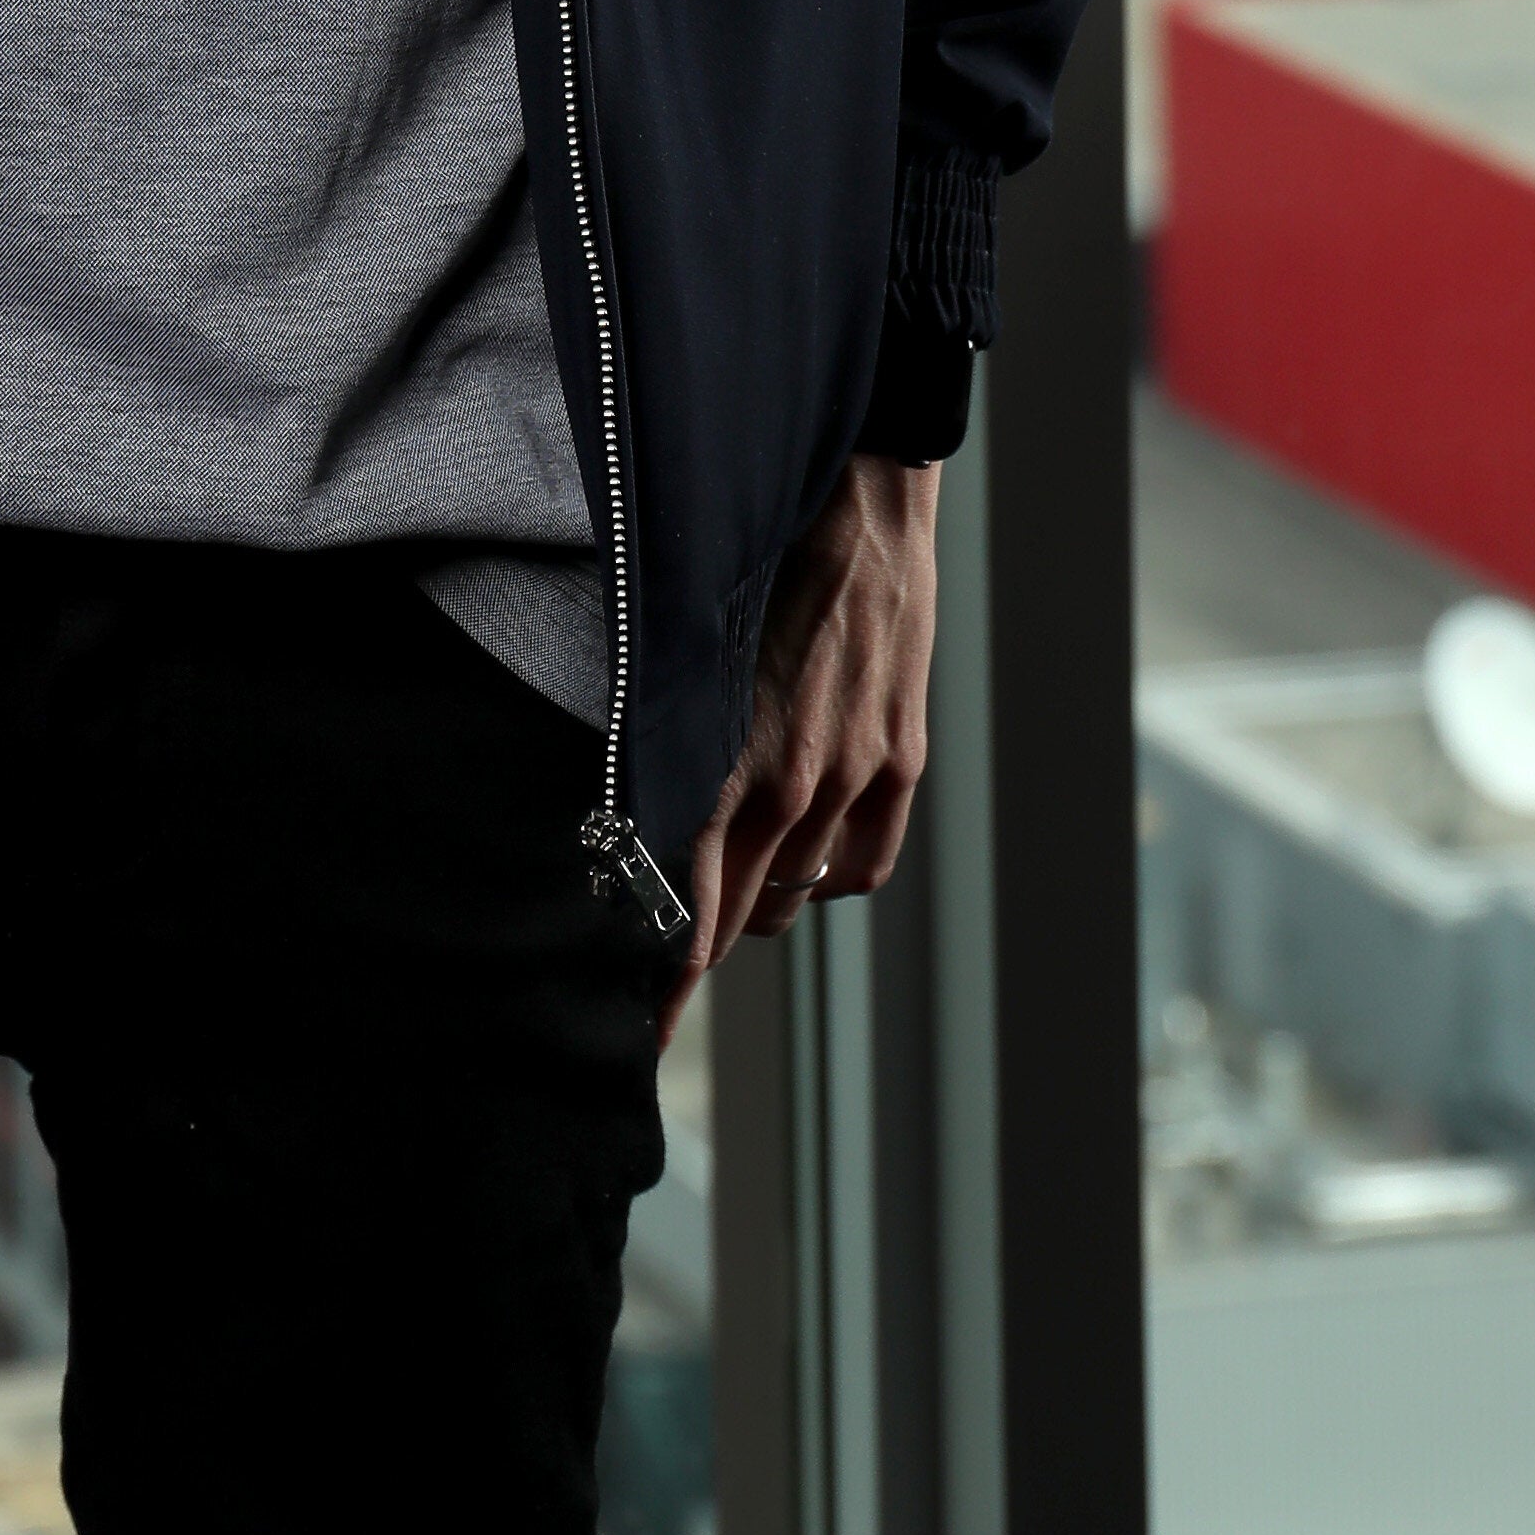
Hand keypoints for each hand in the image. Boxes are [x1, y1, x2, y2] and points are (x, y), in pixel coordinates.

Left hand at [663, 454, 937, 1040]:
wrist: (857, 501)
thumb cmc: (754, 563)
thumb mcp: (689, 658)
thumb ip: (672, 749)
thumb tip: (635, 819)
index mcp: (727, 760)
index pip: (686, 905)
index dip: (663, 977)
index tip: (639, 1034)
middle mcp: (792, 783)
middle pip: (736, 916)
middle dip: (692, 960)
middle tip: (659, 999)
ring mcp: (854, 778)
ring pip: (792, 893)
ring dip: (755, 906)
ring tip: (723, 903)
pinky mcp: (899, 763)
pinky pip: (859, 867)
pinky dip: (826, 878)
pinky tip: (804, 864)